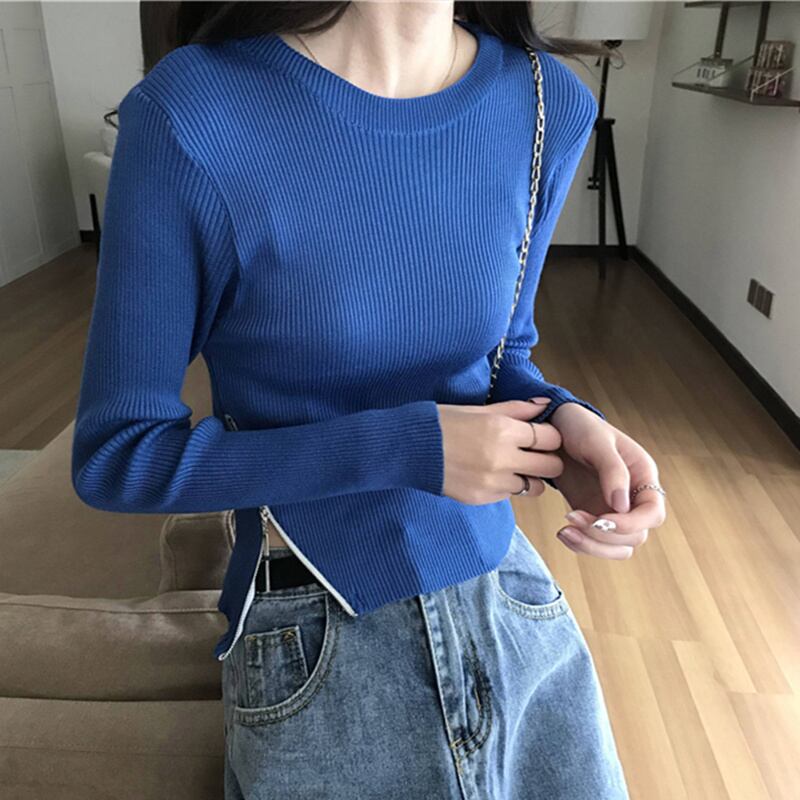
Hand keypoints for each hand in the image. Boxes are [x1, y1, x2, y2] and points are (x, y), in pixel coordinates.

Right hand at [438, 398, 563, 504]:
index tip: (541, 435)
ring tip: (511, 466)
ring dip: (529, 476)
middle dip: (547, 458)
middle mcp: (502, 458)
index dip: (549, 436)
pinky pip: (510, 495)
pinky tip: (489, 473)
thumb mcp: (480, 409)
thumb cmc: (443, 423)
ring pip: (534, 486)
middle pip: (552, 466)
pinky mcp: (482, 498)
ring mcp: (493, 482)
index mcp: (502, 429)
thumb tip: (543, 405)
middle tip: (533, 453)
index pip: (551, 437)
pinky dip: (506, 485)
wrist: (410, 449)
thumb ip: (516, 409)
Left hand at [547, 403, 665, 559]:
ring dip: (592, 546)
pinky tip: (563, 532)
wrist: (554, 429)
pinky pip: (595, 542)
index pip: (653, 513)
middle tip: (572, 517)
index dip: (631, 524)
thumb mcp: (596, 441)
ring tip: (564, 531)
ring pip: (617, 547)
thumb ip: (612, 471)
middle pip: (635, 536)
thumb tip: (622, 506)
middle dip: (604, 535)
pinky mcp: (592, 515)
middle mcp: (632, 497)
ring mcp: (613, 509)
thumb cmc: (580, 427)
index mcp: (642, 476)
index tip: (601, 519)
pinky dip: (580, 544)